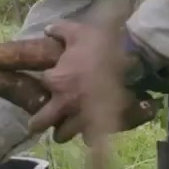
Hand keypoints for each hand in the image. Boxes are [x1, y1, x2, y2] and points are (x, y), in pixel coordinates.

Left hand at [27, 19, 136, 143]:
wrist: (130, 62)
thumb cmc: (101, 46)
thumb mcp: (78, 31)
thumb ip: (60, 30)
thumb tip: (47, 30)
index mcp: (57, 80)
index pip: (43, 84)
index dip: (48, 81)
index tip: (52, 80)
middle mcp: (64, 103)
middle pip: (41, 122)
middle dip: (38, 123)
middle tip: (37, 123)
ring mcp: (81, 117)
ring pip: (63, 135)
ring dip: (62, 131)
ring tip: (64, 128)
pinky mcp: (98, 126)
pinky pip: (88, 138)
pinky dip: (88, 136)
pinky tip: (90, 130)